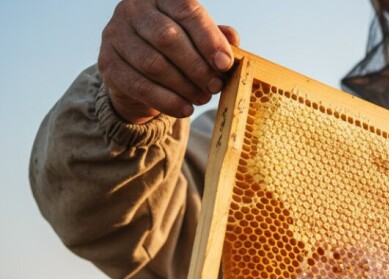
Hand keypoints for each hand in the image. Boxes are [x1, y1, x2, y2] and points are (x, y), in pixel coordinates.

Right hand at [98, 0, 239, 123]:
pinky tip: (185, 109)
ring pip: (153, 63)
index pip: (187, 11)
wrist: (138, 76)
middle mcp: (132, 9)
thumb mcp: (196, 40)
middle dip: (197, 66)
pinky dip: (167, 101)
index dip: (209, 39)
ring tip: (203, 98)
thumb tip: (232, 38)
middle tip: (215, 86)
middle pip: (168, 38)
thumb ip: (215, 37)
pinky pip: (140, 85)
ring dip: (184, 86)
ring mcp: (115, 35)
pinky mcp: (107, 64)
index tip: (225, 64)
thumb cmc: (175, 52)